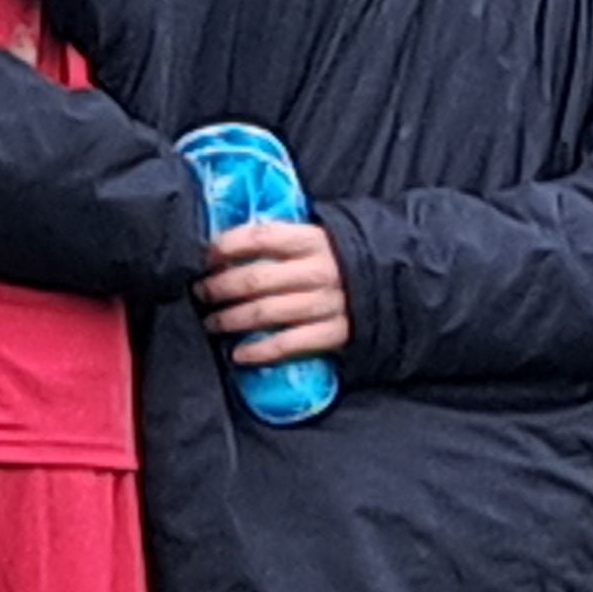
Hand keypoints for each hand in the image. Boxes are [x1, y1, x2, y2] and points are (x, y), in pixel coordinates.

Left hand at [196, 219, 349, 367]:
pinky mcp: (336, 332)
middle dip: (220, 288)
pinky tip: (239, 354)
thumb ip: (280, 240)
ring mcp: (329, 303)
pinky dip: (261, 351)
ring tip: (212, 323)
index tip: (205, 258)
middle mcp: (320, 270)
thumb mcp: (315, 240)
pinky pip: (291, 344)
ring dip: (231, 320)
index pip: (261, 237)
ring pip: (267, 312)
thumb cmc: (337, 260)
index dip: (227, 246)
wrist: (391, 284)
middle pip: (256, 279)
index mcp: (313, 240)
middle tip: (201, 293)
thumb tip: (225, 244)